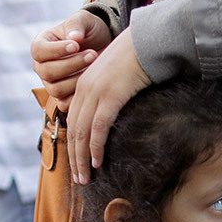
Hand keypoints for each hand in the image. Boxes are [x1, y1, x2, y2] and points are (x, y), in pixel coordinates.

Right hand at [31, 10, 112, 108]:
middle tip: (92, 55)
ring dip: (78, 80)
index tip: (76, 45)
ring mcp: (50, 84)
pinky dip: (79, 96)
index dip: (56, 50)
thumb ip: (77, 25)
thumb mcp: (85, 21)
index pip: (38, 51)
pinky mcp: (61, 98)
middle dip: (72, 64)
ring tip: (95, 68)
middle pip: (48, 72)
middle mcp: (42, 67)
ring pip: (56, 90)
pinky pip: (65, 104)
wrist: (101, 47)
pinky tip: (93, 83)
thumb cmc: (89, 31)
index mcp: (41, 45)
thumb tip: (74, 37)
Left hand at [66, 27, 149, 184]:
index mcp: (83, 86)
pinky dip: (96, 148)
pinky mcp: (110, 97)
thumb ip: (108, 97)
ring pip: (82, 133)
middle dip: (74, 158)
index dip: (73, 146)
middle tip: (79, 180)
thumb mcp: (116, 79)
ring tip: (85, 178)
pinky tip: (97, 162)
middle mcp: (84, 89)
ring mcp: (95, 93)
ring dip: (82, 159)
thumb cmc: (137, 61)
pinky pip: (98, 128)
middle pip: (73, 131)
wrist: (148, 42)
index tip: (77, 165)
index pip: (73, 122)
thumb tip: (111, 119)